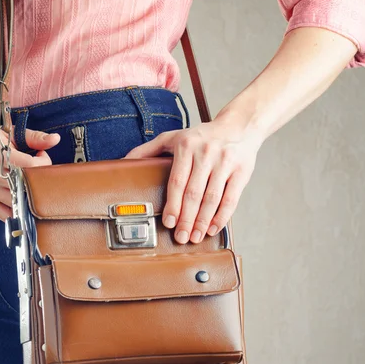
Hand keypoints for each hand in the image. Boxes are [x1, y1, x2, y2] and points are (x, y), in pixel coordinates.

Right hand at [0, 114, 59, 220]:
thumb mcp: (5, 131)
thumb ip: (33, 137)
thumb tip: (55, 140)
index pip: (32, 167)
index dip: (44, 162)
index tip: (41, 155)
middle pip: (27, 187)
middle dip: (40, 179)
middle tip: (39, 170)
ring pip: (18, 202)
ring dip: (30, 194)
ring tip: (30, 180)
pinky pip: (5, 214)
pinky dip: (17, 209)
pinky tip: (22, 196)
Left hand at [124, 115, 262, 243]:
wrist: (239, 126)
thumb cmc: (201, 137)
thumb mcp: (173, 137)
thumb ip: (148, 150)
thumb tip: (123, 162)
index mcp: (186, 146)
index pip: (177, 182)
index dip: (173, 205)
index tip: (168, 223)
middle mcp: (206, 154)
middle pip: (194, 194)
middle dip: (187, 219)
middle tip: (181, 237)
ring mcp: (225, 163)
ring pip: (212, 199)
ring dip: (203, 221)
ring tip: (195, 237)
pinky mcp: (241, 171)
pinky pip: (231, 199)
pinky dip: (221, 217)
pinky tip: (212, 228)